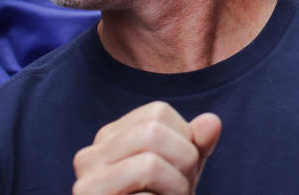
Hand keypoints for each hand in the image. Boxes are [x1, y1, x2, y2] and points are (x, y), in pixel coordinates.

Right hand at [72, 102, 221, 194]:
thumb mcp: (184, 168)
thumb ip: (197, 144)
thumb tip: (212, 121)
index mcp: (111, 137)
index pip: (158, 112)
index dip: (184, 137)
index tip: (182, 165)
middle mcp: (91, 155)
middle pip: (153, 133)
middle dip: (184, 160)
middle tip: (182, 187)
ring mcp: (86, 183)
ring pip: (149, 164)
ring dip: (176, 186)